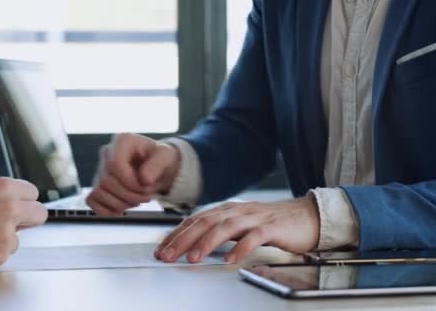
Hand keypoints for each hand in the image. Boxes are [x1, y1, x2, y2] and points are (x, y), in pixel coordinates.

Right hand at [0, 178, 46, 270]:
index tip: (19, 205)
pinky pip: (4, 253)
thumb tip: (4, 200)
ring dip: (5, 238)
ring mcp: (7, 233)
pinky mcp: (0, 253)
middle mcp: (10, 208)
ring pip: (19, 237)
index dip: (24, 200)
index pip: (33, 193)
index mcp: (3, 188)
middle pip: (40, 213)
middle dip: (29, 218)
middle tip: (15, 222)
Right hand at [86, 133, 180, 215]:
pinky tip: (123, 207)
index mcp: (122, 141)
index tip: (146, 187)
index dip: (129, 182)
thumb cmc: (161, 160)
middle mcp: (106, 153)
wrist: (158, 169)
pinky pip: (92, 201)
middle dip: (129, 195)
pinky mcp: (96, 185)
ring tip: (137, 200)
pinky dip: (107, 210)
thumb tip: (144, 180)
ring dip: (121, 204)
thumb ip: (157, 165)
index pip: (114, 165)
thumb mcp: (166, 157)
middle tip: (146, 196)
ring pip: (98, 192)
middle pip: (106, 181)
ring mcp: (99, 169)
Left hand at [154, 196, 319, 263]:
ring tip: (193, 258)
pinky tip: (230, 259)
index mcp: (226, 209)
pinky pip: (254, 237)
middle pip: (204, 222)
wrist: (308, 216)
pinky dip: (240, 248)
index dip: (176, 234)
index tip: (161, 248)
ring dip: (206, 243)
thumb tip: (192, 243)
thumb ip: (218, 231)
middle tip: (167, 255)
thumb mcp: (240, 225)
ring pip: (225, 227)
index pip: (195, 220)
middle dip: (182, 239)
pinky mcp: (272, 227)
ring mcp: (254, 217)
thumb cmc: (272, 223)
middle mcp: (237, 210)